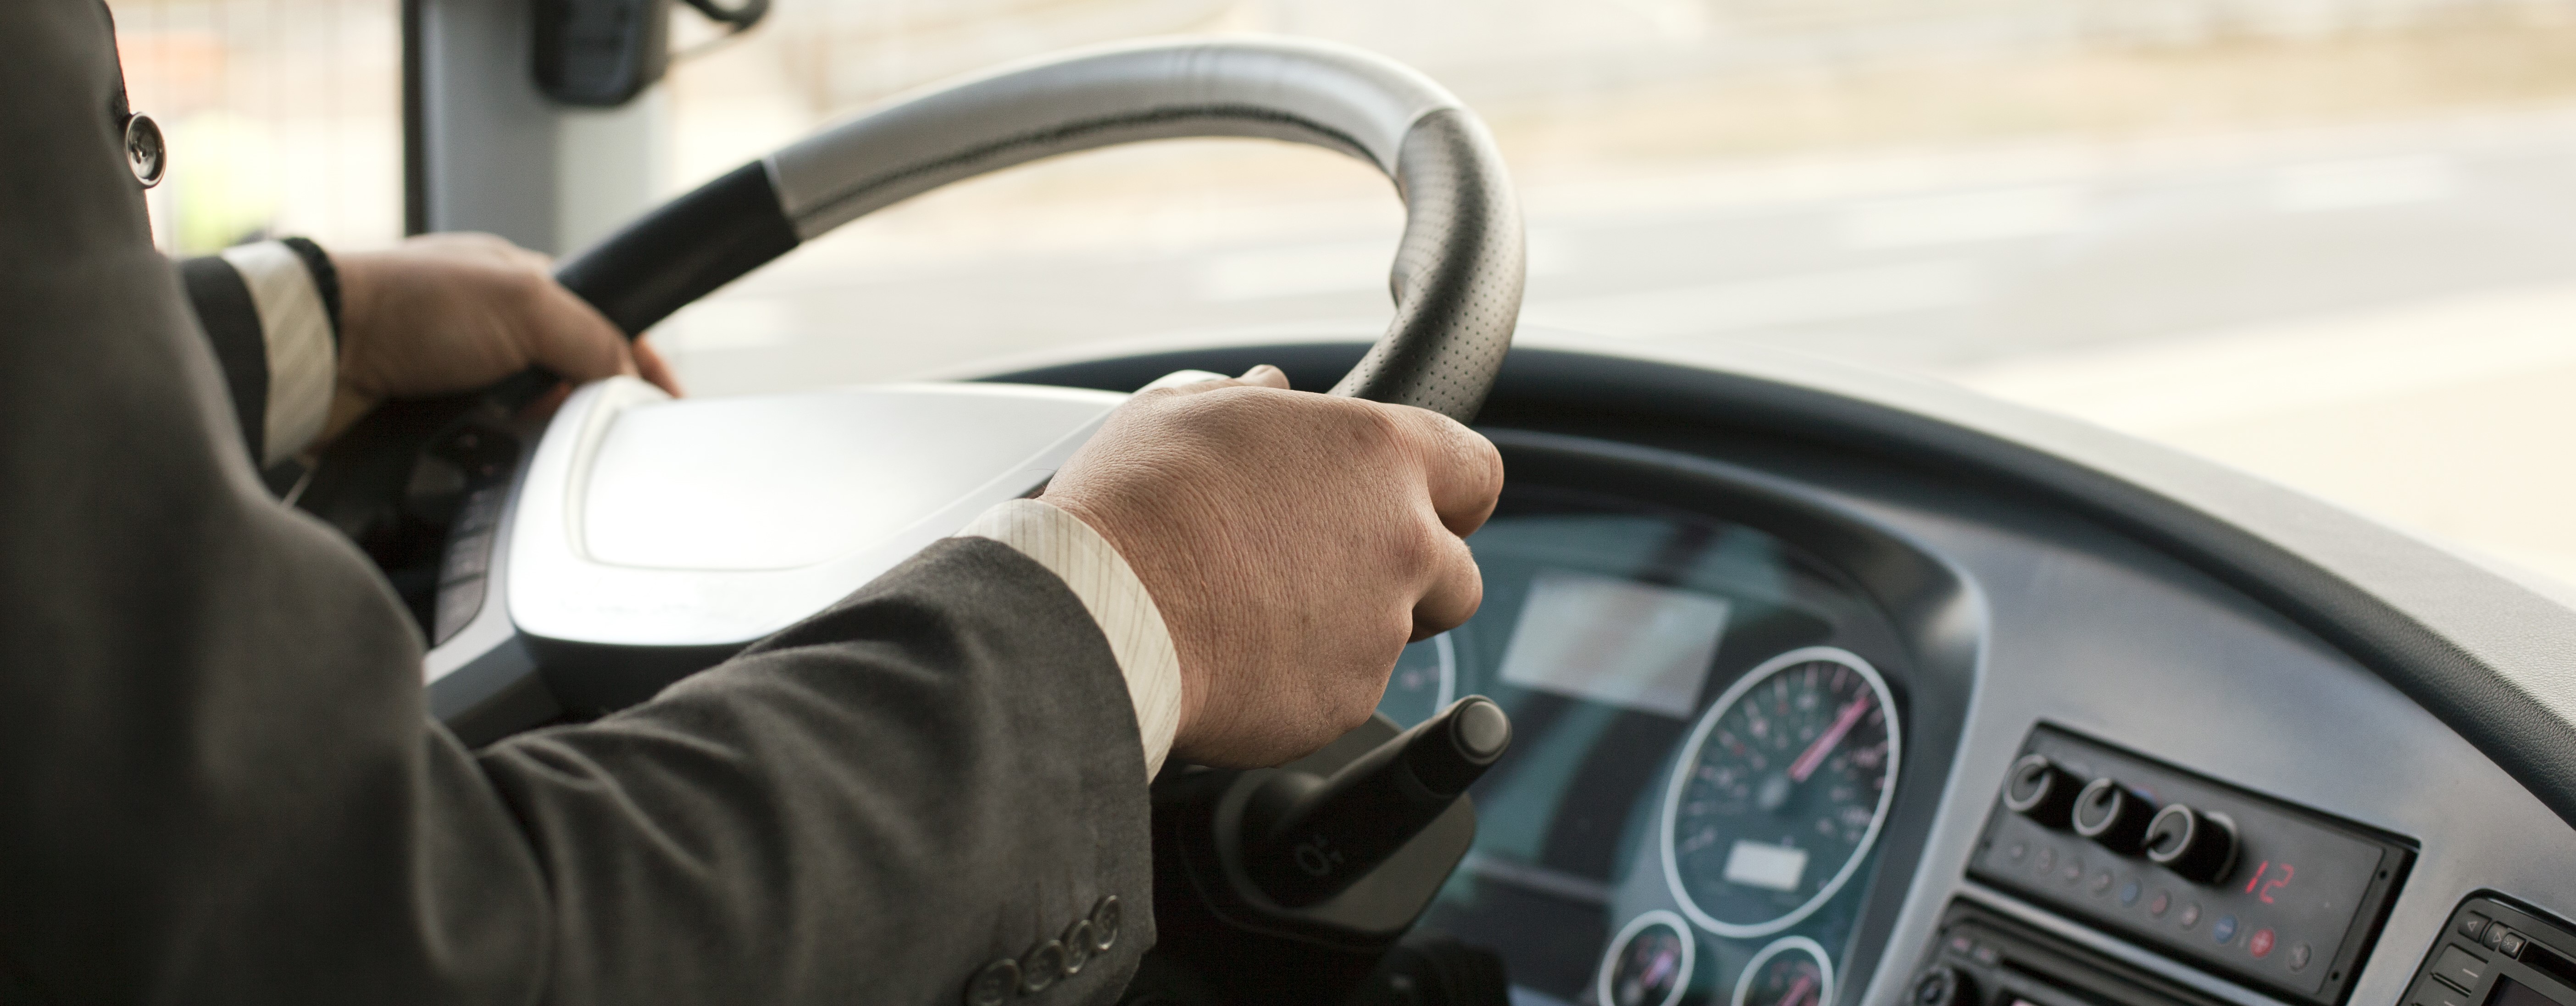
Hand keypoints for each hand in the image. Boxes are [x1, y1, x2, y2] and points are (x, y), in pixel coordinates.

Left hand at [330, 233, 680, 434]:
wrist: (318, 351)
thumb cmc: (407, 304)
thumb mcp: (525, 302)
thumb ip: (591, 339)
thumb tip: (628, 385)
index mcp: (524, 291)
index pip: (607, 332)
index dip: (642, 369)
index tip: (668, 408)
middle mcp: (496, 336)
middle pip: (572, 386)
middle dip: (587, 412)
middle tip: (598, 436)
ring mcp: (463, 383)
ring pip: (531, 428)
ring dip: (536, 441)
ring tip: (536, 450)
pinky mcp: (433, 426)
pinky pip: (486, 457)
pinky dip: (493, 463)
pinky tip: (492, 465)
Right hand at [1040, 366, 1503, 767]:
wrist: (1102, 613)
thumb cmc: (1136, 505)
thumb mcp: (1183, 412)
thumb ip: (1248, 401)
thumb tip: (1268, 393)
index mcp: (1378, 456)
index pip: (1477, 471)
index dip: (1454, 494)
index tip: (1426, 507)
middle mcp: (1402, 543)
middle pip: (1459, 574)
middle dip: (1414, 580)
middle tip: (1336, 573)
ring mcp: (1378, 631)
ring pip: (1395, 638)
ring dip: (1349, 631)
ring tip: (1260, 614)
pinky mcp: (1344, 703)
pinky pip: (1343, 694)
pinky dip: (1304, 682)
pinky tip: (1240, 658)